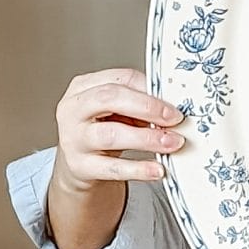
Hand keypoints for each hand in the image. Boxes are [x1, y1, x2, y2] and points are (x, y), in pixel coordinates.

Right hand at [52, 68, 183, 191]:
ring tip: (171, 143)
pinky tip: (157, 170)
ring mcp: (74, 139)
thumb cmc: (100, 130)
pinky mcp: (80, 167)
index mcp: (83, 87)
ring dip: (147, 138)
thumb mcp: (114, 111)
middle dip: (147, 107)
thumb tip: (172, 109)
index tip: (173, 102)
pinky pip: (112, 168)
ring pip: (111, 134)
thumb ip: (137, 105)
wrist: (76, 167)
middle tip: (174, 118)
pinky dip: (138, 169)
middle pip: (109, 98)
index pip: (120, 79)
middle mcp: (74, 110)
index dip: (150, 89)